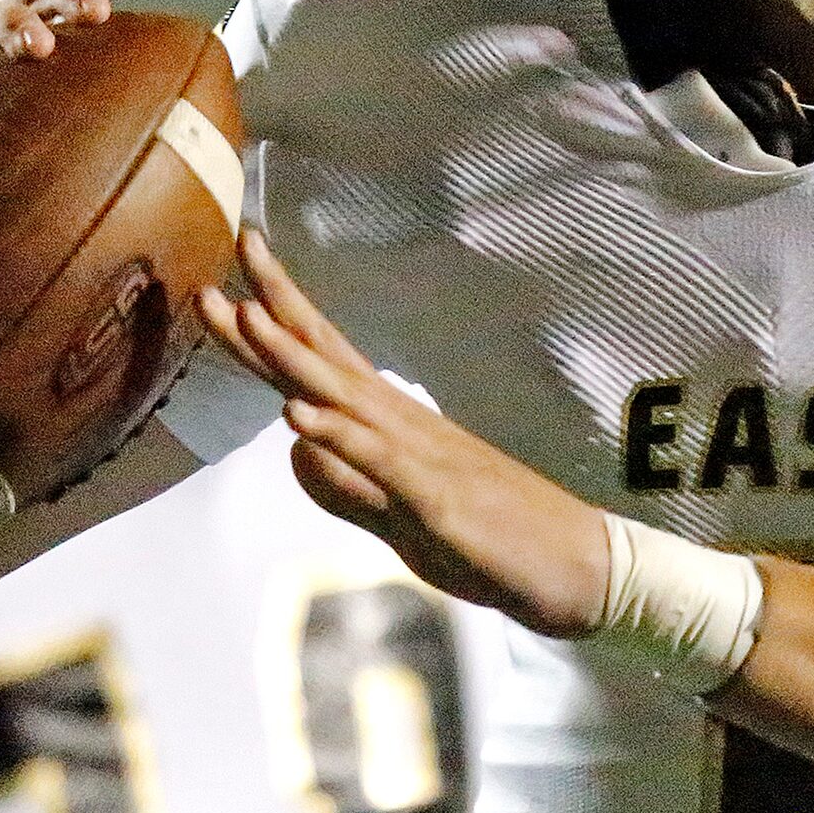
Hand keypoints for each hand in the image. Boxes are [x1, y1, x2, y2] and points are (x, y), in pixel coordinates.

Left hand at [200, 228, 610, 637]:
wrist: (576, 564)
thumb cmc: (493, 538)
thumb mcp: (401, 517)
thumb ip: (345, 485)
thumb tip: (294, 451)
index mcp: (393, 426)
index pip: (326, 360)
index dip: (280, 316)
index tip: (240, 269)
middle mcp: (404, 426)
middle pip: (328, 358)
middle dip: (276, 307)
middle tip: (236, 248)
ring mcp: (421, 456)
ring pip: (345, 397)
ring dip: (293, 357)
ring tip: (246, 316)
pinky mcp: (435, 497)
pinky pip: (377, 462)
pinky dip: (336, 436)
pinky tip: (296, 417)